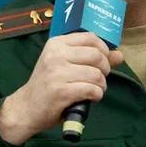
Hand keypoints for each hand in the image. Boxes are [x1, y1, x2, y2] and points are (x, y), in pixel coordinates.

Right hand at [0, 34, 125, 145]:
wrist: (26, 108)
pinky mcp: (61, 92)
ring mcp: (57, 73)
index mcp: (56, 44)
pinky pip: (91, 90)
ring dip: (101, 85)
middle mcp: (56, 55)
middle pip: (97, 56)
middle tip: (99, 79)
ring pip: (96, 74)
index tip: (102, 62)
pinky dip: (96, 96)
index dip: (104, 50)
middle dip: (105, 69)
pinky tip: (90, 98)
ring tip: (94, 90)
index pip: (91, 38)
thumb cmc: (47, 85)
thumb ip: (92, 59)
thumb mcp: (65, 66)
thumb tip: (119, 55)